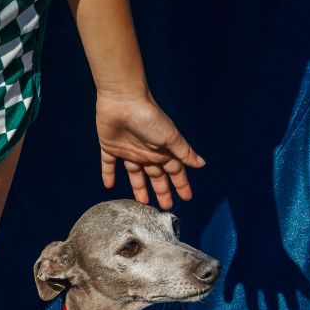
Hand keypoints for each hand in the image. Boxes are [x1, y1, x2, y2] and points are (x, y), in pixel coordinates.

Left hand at [96, 90, 204, 208]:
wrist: (123, 101)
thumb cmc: (150, 118)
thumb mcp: (169, 137)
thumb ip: (183, 152)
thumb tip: (201, 164)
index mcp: (162, 150)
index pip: (174, 171)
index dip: (180, 184)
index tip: (186, 198)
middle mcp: (146, 152)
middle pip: (156, 176)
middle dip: (162, 191)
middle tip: (166, 207)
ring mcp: (128, 150)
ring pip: (135, 174)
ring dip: (138, 188)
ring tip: (142, 203)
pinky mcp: (110, 147)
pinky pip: (108, 164)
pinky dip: (108, 174)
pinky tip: (108, 186)